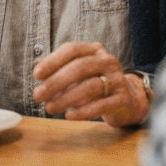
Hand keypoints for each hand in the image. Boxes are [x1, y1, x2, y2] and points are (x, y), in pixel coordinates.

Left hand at [32, 41, 150, 127]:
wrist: (129, 99)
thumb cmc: (98, 84)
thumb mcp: (83, 73)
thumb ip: (64, 72)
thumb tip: (40, 78)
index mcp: (95, 51)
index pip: (73, 49)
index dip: (53, 60)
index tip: (36, 74)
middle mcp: (107, 61)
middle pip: (80, 67)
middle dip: (56, 81)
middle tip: (38, 95)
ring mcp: (117, 80)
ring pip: (90, 86)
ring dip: (66, 98)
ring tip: (49, 108)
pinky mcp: (122, 99)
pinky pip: (101, 105)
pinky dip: (82, 111)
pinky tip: (69, 116)